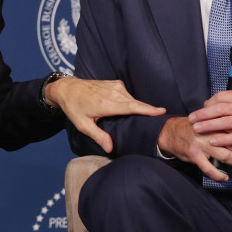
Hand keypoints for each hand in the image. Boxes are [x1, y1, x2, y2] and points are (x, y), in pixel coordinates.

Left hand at [44, 77, 165, 152]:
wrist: (68, 88)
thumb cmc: (74, 107)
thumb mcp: (83, 125)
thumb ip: (98, 136)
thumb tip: (110, 148)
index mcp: (106, 104)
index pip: (131, 107)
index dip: (147, 109)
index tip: (162, 111)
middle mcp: (113, 93)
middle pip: (136, 103)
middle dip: (149, 110)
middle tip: (163, 117)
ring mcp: (114, 86)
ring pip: (132, 99)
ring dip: (139, 107)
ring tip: (148, 115)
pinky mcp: (115, 84)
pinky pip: (128, 94)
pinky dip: (132, 102)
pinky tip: (131, 108)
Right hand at [157, 116, 231, 181]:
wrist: (170, 132)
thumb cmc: (191, 127)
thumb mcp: (205, 120)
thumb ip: (219, 123)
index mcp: (212, 121)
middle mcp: (208, 131)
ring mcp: (201, 144)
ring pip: (225, 155)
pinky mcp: (194, 154)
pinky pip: (209, 168)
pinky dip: (218, 175)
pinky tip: (224, 178)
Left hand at [188, 90, 231, 148]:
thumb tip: (216, 104)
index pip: (222, 97)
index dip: (209, 103)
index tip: (201, 109)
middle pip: (220, 108)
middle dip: (203, 114)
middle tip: (191, 119)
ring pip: (225, 122)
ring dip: (208, 126)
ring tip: (197, 129)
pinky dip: (223, 139)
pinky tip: (212, 141)